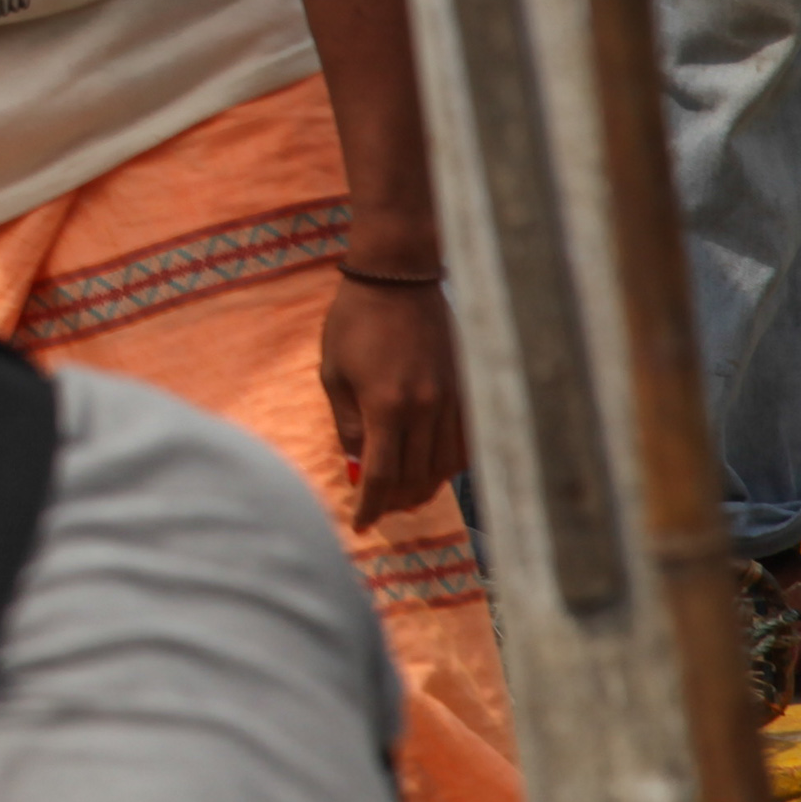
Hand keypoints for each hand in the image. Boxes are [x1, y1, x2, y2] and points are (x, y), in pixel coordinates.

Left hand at [322, 272, 467, 526]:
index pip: (383, 476)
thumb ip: (347, 424)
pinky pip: (464, 442)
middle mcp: (428, 409)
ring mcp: (454, 399)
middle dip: (397, 502)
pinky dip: (448, 464)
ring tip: (404, 496)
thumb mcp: (334, 374)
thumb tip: (356, 465)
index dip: (371, 506)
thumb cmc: (355, 322)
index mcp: (388, 406)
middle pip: (418, 478)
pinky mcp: (468, 389)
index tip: (360, 523)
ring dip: (425, 487)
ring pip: (446, 466)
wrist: (398, 278)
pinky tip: (432, 468)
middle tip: (380, 511)